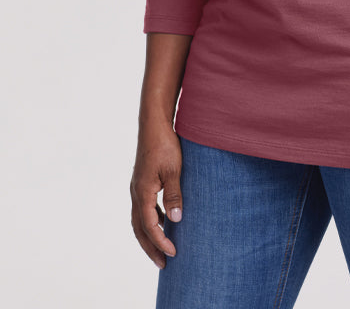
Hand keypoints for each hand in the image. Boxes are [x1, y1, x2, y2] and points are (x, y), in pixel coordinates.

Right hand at [130, 121, 183, 268]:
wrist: (154, 124)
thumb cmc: (165, 144)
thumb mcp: (174, 170)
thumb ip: (174, 195)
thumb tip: (176, 220)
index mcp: (142, 192)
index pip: (149, 226)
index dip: (161, 242)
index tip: (173, 253)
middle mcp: (136, 192)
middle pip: (140, 228)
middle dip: (151, 247)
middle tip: (163, 264)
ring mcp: (137, 187)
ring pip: (139, 219)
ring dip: (149, 235)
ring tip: (162, 248)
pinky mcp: (142, 181)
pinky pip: (143, 208)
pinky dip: (151, 220)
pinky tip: (164, 221)